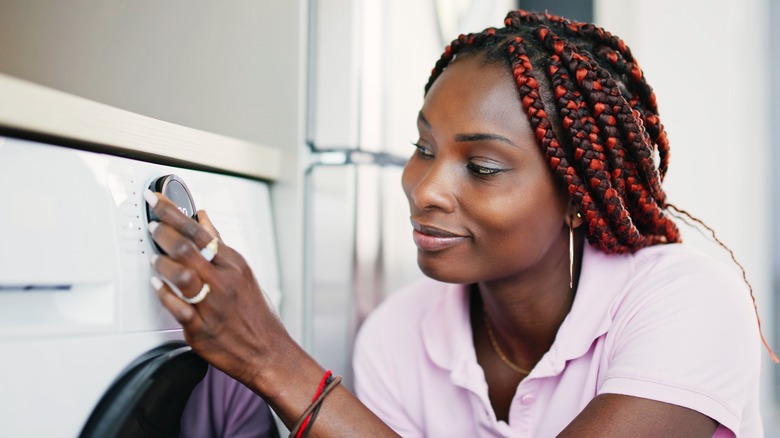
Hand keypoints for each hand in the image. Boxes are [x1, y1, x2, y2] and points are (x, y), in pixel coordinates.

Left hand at [145, 189, 289, 388]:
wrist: (267, 351)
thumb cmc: (254, 313)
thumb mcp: (241, 272)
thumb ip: (219, 245)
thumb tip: (202, 218)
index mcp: (234, 265)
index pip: (200, 231)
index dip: (174, 212)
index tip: (156, 199)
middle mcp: (224, 282)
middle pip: (189, 249)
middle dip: (164, 232)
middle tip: (151, 225)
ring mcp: (213, 305)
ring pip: (183, 275)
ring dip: (162, 263)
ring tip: (152, 258)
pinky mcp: (202, 329)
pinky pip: (179, 308)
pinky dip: (165, 294)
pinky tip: (157, 286)